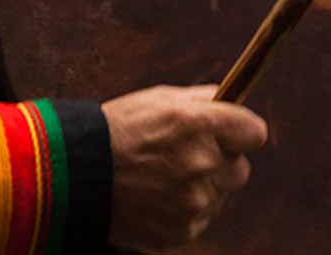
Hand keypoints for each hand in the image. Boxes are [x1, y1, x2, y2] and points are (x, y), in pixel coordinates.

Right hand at [101, 85, 268, 251]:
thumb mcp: (159, 99)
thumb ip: (202, 100)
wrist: (76, 174)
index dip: (242, 132)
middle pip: (240, 169)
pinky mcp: (182, 231)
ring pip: (219, 196)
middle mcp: (201, 164)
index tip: (233, 134)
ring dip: (202, 188)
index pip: (255, 133)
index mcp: (198, 124)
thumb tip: (229, 99)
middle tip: (190, 157)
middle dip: (222, 163)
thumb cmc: (118, 129)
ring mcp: (193, 202)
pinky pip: (199, 219)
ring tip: (163, 178)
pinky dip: (184, 211)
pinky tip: (156, 198)